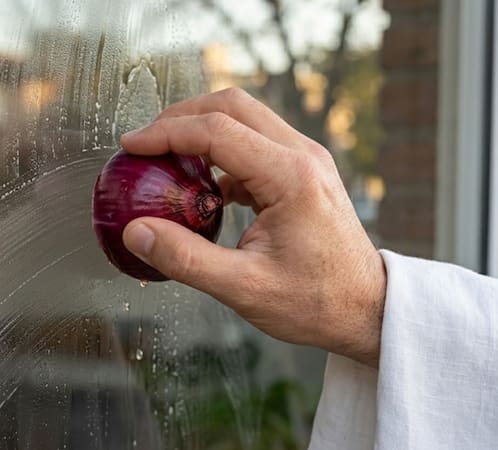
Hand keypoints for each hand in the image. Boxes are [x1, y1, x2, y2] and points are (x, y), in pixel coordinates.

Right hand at [120, 88, 386, 367]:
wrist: (366, 308)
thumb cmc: (315, 302)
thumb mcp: (244, 288)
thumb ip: (185, 259)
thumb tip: (135, 232)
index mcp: (291, 177)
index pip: (216, 131)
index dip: (166, 133)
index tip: (130, 146)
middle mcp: (303, 155)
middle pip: (232, 105)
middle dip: (181, 117)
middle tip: (145, 143)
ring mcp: (307, 159)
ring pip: (245, 116)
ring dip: (201, 127)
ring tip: (166, 158)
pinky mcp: (303, 170)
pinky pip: (255, 140)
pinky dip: (220, 149)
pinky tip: (202, 184)